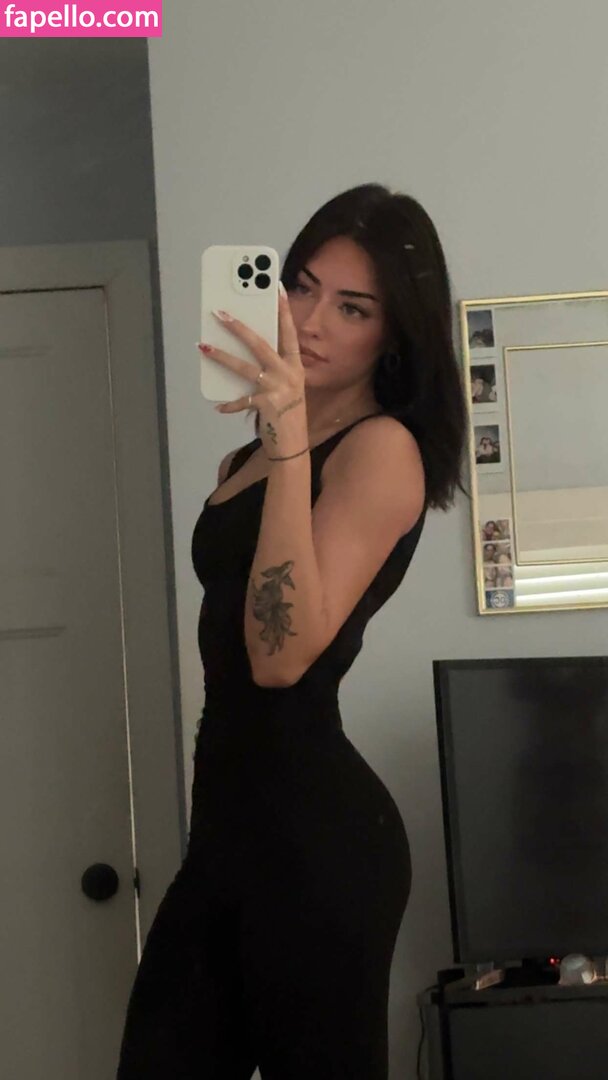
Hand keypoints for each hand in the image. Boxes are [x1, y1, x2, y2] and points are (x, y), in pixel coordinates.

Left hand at [197, 287, 307, 454]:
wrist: (293, 444)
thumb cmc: (288, 413)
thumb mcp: (287, 386)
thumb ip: (273, 368)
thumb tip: (246, 348)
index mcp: (295, 366)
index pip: (289, 332)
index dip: (284, 310)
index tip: (277, 289)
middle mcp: (288, 374)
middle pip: (260, 344)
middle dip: (239, 327)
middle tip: (220, 313)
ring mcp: (276, 389)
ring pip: (244, 367)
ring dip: (221, 356)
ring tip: (203, 345)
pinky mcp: (265, 405)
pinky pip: (240, 400)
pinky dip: (229, 404)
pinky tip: (218, 406)